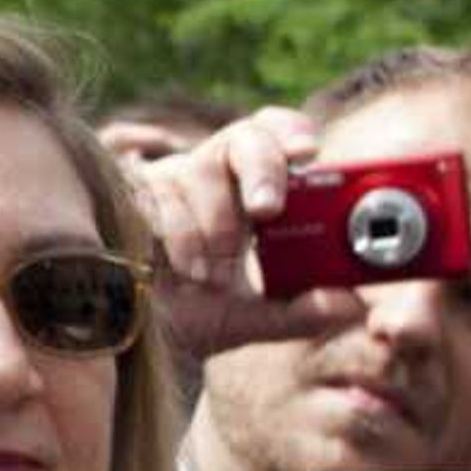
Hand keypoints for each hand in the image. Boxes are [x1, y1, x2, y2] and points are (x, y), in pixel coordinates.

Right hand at [127, 106, 368, 360]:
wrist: (117, 339)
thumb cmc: (184, 318)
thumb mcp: (248, 319)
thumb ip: (299, 312)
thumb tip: (353, 305)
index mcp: (244, 192)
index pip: (273, 135)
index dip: (291, 131)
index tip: (309, 152)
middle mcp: (207, 176)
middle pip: (243, 136)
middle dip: (262, 168)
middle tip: (267, 210)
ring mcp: (164, 182)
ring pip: (199, 171)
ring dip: (215, 225)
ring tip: (211, 275)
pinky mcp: (125, 198)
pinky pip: (159, 199)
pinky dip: (178, 238)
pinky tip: (180, 271)